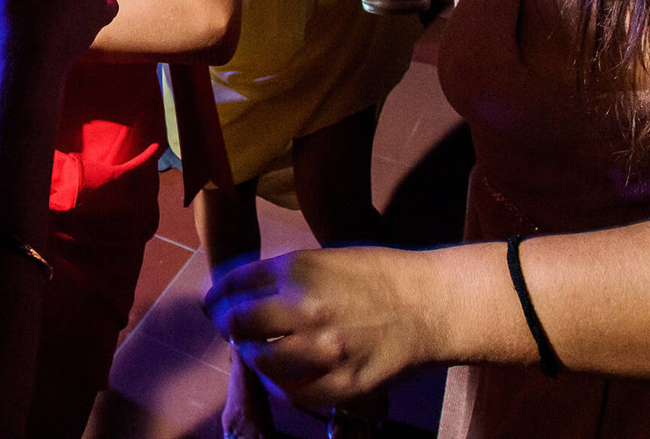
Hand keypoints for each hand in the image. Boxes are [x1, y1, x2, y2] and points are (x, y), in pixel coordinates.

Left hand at [204, 247, 431, 413]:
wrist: (434, 304)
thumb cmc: (383, 275)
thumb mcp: (327, 257)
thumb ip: (286, 274)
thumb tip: (245, 290)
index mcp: (299, 269)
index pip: (235, 283)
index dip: (218, 295)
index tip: (215, 302)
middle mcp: (304, 307)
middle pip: (239, 322)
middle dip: (229, 326)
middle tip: (233, 329)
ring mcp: (323, 349)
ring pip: (261, 361)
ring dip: (254, 357)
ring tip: (259, 353)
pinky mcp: (343, 384)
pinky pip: (294, 394)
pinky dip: (282, 386)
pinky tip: (285, 377)